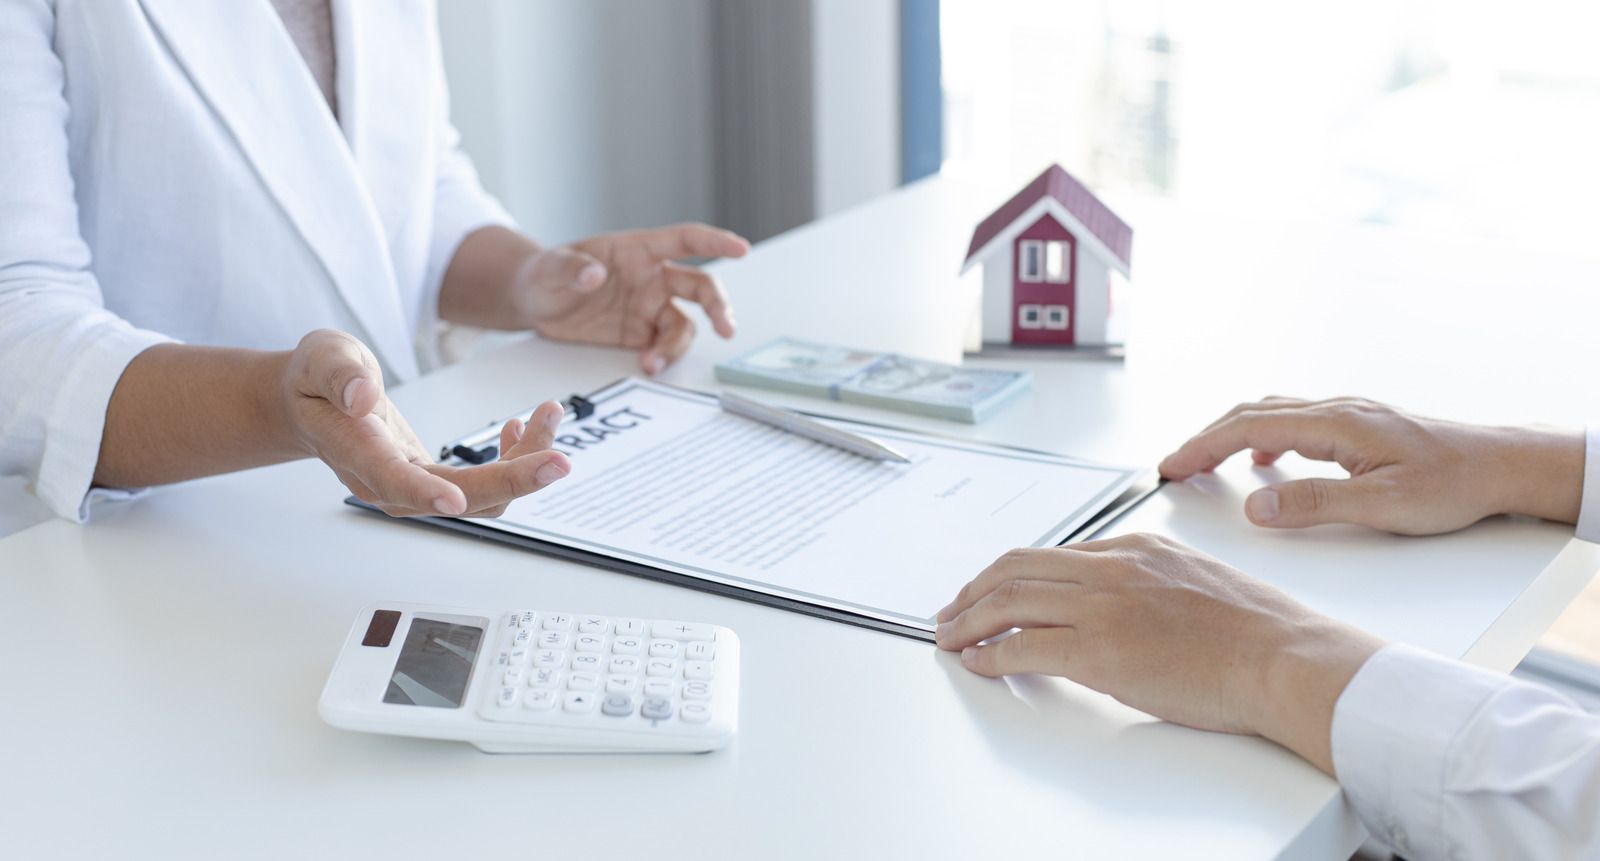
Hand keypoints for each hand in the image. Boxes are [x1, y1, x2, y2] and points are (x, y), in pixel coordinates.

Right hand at [280, 330, 571, 516]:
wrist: (312, 406)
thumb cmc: (317, 380)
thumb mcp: (322, 356)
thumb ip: (339, 373)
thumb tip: (361, 397)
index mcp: (357, 451)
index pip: (391, 479)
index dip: (425, 491)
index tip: (456, 499)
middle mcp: (388, 483)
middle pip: (458, 498)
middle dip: (513, 481)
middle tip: (560, 460)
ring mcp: (414, 489)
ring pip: (481, 495)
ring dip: (525, 462)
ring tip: (549, 413)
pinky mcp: (434, 482)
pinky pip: (483, 485)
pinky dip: (513, 458)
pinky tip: (520, 426)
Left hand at [518, 223, 749, 373]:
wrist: (534, 302)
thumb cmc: (544, 273)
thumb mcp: (550, 267)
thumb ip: (572, 268)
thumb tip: (594, 274)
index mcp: (638, 250)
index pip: (685, 240)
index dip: (715, 241)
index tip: (740, 249)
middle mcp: (652, 277)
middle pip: (700, 286)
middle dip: (718, 305)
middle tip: (726, 328)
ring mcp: (649, 307)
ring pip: (684, 324)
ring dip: (676, 345)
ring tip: (653, 363)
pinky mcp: (640, 333)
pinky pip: (664, 346)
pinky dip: (662, 358)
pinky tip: (647, 365)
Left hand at [935, 534, 1382, 774]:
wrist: (1285, 658)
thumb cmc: (1259, 633)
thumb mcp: (1198, 581)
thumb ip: (1151, 583)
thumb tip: (1120, 608)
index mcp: (1139, 547)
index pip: (1057, 553)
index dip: (1015, 574)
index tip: (996, 591)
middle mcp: (1115, 566)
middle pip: (1019, 566)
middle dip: (975, 589)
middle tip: (952, 610)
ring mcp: (1104, 606)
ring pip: (1011, 600)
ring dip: (970, 618)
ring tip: (949, 635)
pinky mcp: (1099, 650)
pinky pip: (1023, 646)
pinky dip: (990, 653)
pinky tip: (978, 662)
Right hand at [1158, 397, 1583, 534]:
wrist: (1502, 465)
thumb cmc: (1452, 485)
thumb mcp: (1381, 506)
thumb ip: (1314, 505)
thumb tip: (1256, 507)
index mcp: (1335, 423)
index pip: (1247, 427)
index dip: (1201, 446)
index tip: (1170, 465)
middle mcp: (1337, 409)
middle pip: (1251, 412)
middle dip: (1205, 438)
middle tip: (1174, 465)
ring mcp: (1347, 414)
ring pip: (1271, 413)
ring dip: (1231, 433)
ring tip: (1206, 460)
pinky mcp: (1358, 425)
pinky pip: (1295, 421)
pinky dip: (1263, 436)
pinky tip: (1266, 460)